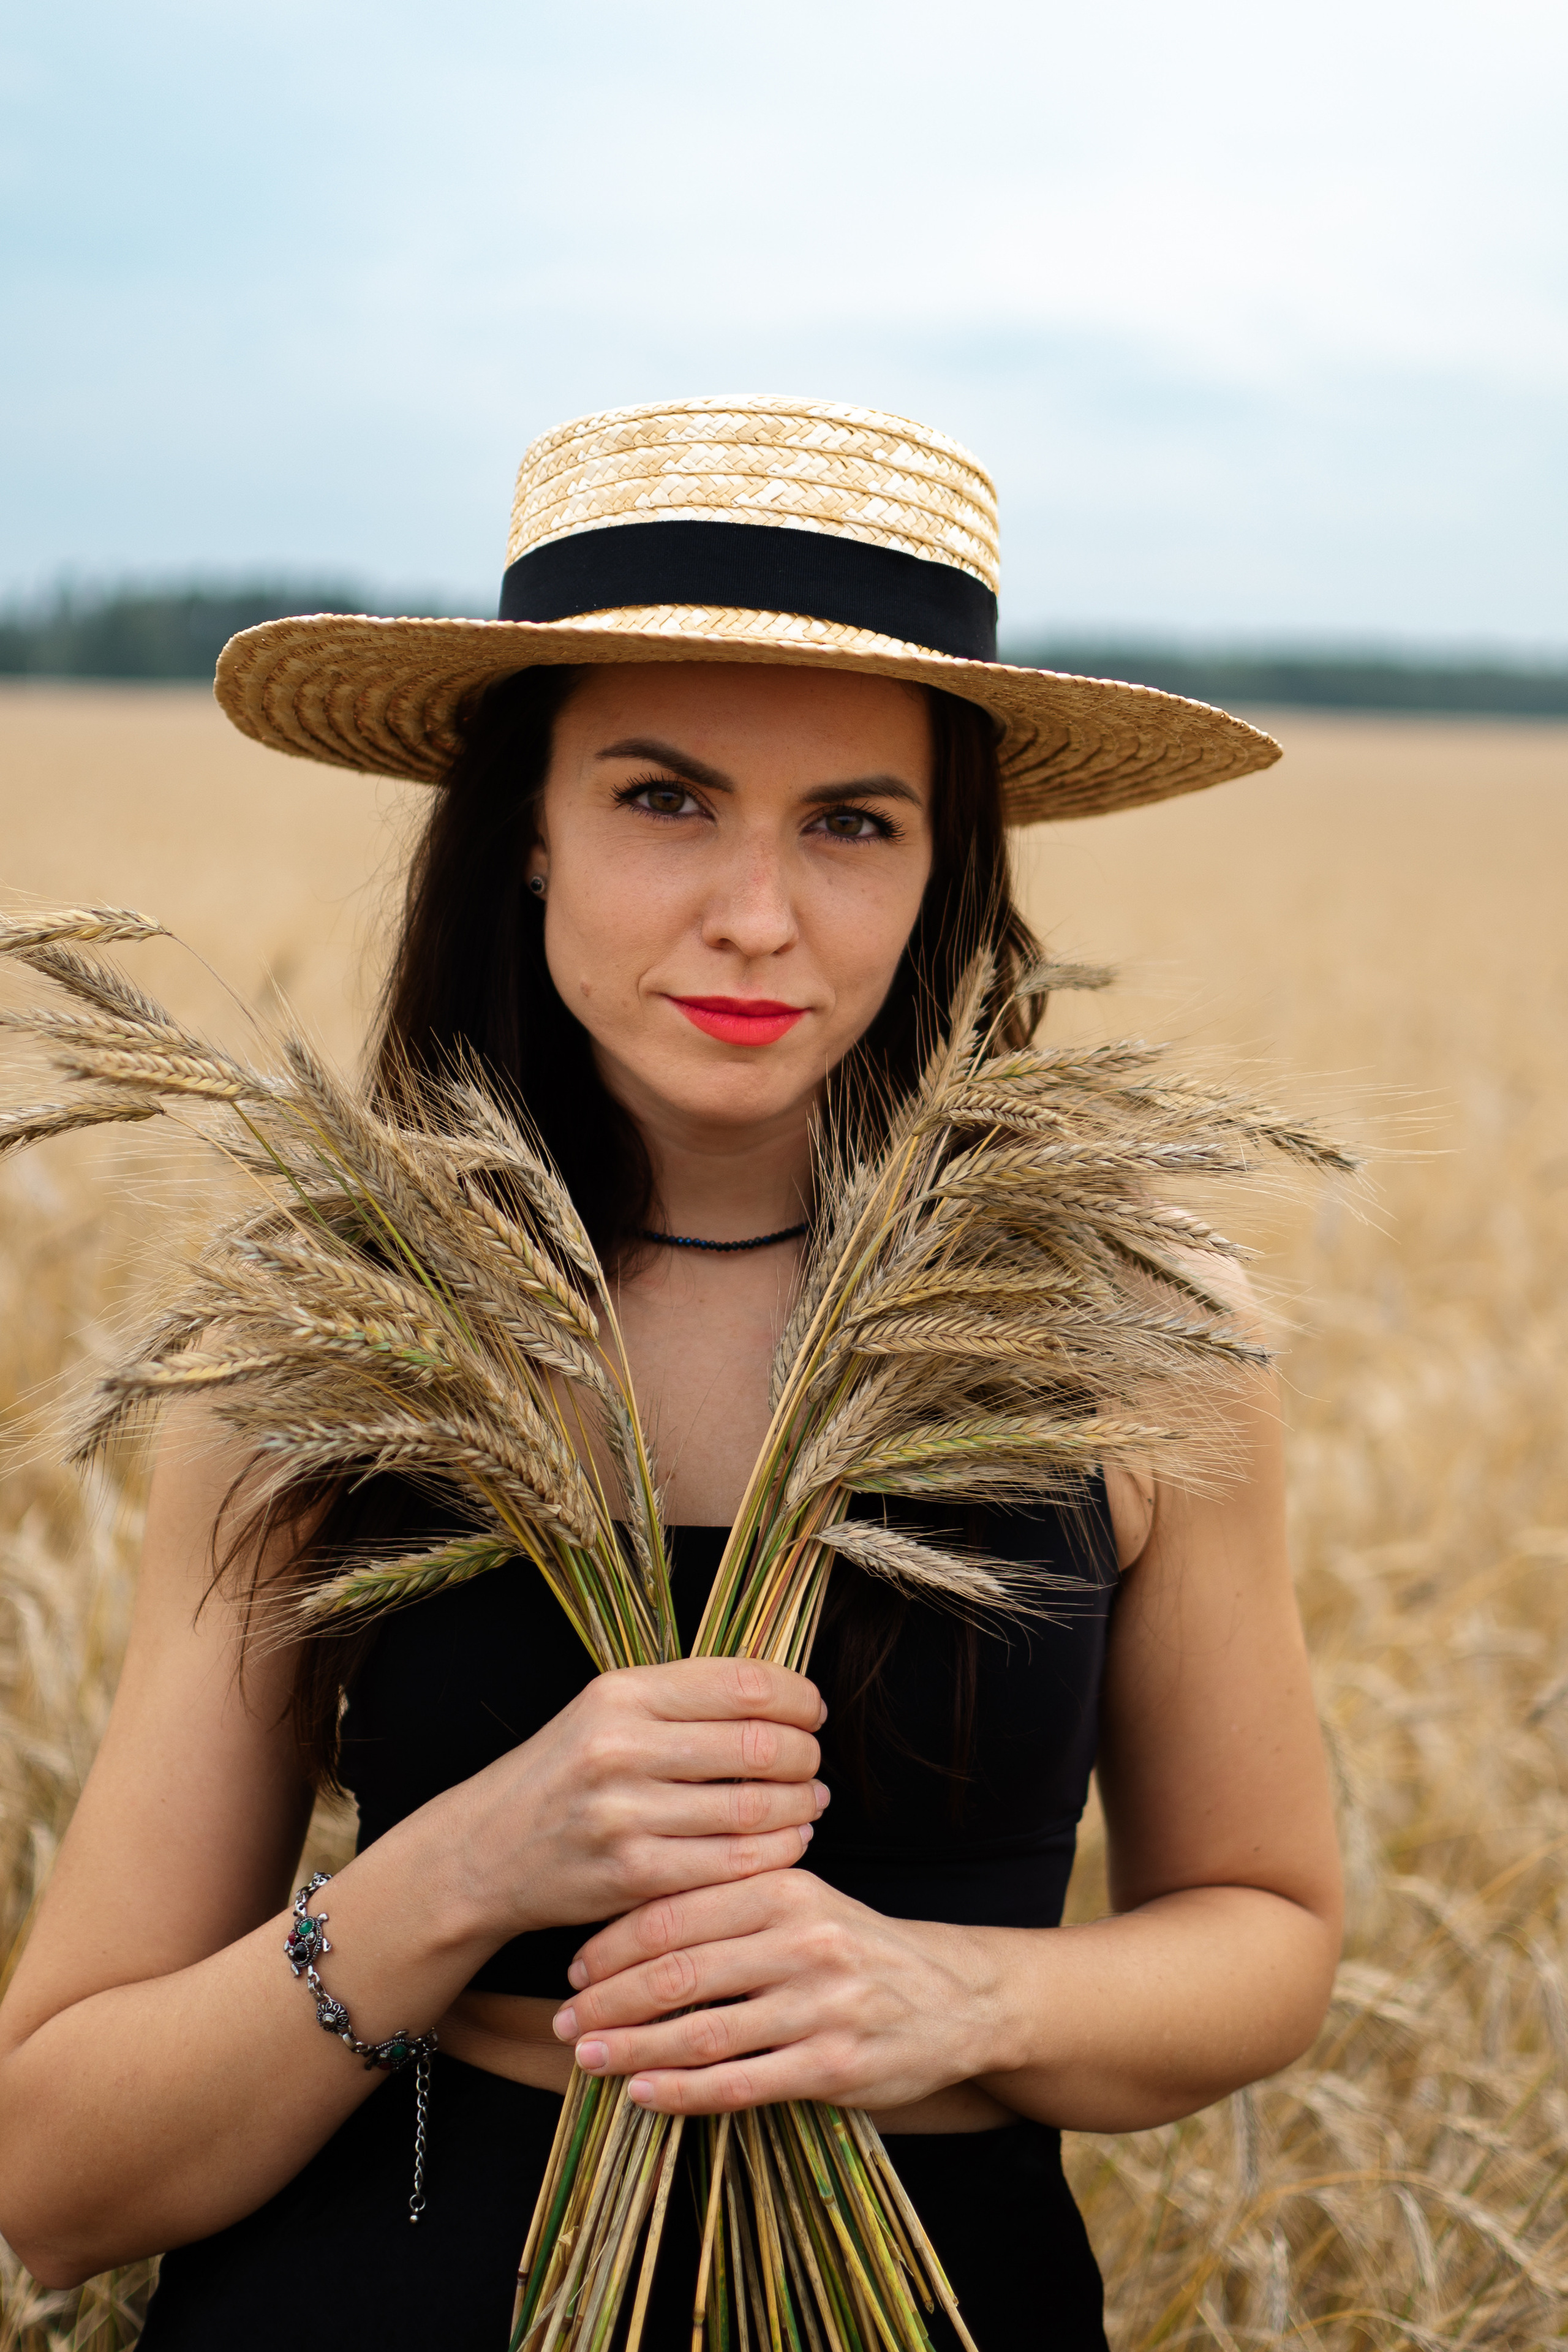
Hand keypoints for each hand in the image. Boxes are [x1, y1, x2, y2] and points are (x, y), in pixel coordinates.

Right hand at [450, 1659, 828, 1943]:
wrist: (485, 1850)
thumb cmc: (564, 1773)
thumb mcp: (608, 1710)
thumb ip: (685, 1699)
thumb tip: (785, 1699)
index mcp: (622, 1693)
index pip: (745, 1683)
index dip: (798, 1697)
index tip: (813, 1711)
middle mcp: (622, 1747)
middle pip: (761, 1745)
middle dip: (805, 1755)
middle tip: (813, 1764)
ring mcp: (625, 1815)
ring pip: (755, 1808)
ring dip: (800, 1806)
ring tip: (808, 1803)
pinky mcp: (632, 1875)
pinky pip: (733, 1864)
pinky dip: (777, 1852)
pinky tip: (785, 1842)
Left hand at [550, 1871, 1000, 2114]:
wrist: (959, 1996)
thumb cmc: (858, 1947)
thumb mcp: (803, 1902)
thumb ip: (730, 1908)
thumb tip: (628, 1932)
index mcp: (786, 1886)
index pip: (676, 1911)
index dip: (613, 1944)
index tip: (573, 1969)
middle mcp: (802, 1940)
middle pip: (678, 1971)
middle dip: (608, 2000)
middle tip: (563, 2020)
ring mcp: (820, 2006)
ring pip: (702, 2031)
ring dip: (633, 2050)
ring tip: (588, 2059)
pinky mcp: (834, 2066)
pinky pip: (740, 2083)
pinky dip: (683, 2092)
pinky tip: (644, 2094)